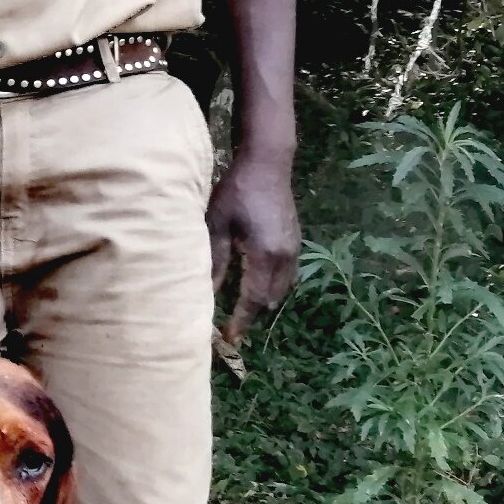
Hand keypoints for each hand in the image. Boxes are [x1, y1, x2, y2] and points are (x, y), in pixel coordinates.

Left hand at [207, 150, 299, 349]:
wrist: (268, 164)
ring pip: (282, 289)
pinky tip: (256, 287)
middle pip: (270, 299)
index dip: (242, 321)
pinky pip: (287, 275)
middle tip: (231, 327)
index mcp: (265, 254)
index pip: (254, 299)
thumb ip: (215, 261)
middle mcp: (285, 257)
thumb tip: (208, 292)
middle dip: (252, 315)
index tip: (229, 338)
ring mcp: (294, 249)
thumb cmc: (236, 192)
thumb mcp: (217, 225)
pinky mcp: (296, 241)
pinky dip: (272, 287)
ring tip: (242, 312)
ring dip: (263, 302)